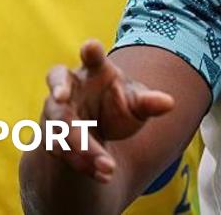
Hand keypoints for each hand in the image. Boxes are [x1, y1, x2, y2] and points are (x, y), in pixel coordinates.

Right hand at [40, 40, 174, 183]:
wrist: (100, 129)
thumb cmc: (119, 104)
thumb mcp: (137, 103)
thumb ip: (149, 102)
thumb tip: (169, 103)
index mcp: (94, 71)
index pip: (91, 57)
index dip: (90, 51)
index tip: (90, 46)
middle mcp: (70, 88)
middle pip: (60, 90)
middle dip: (58, 93)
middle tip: (61, 98)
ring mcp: (57, 113)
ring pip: (60, 128)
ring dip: (81, 147)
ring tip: (107, 166)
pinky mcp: (52, 137)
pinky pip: (61, 151)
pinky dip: (82, 164)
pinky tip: (103, 174)